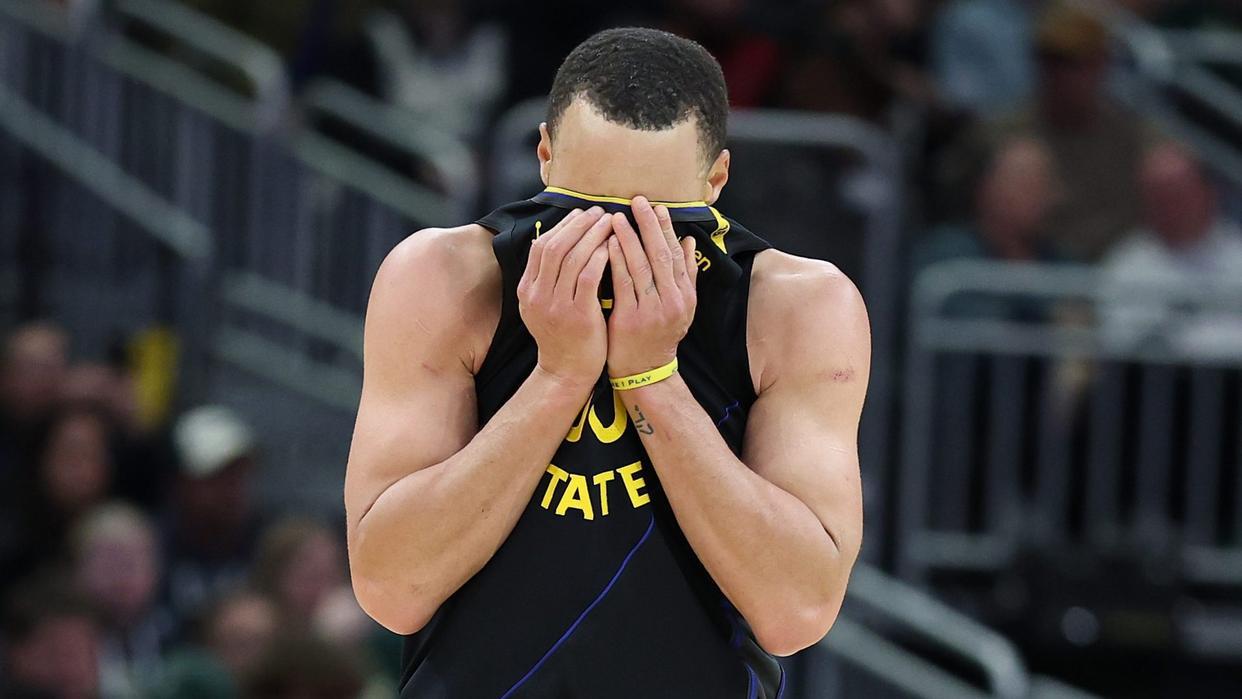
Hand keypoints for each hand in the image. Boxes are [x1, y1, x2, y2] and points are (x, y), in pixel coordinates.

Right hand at [518, 207, 612, 389]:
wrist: (567, 372)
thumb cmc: (564, 335)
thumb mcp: (545, 305)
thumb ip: (548, 278)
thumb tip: (560, 240)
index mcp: (527, 290)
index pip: (541, 246)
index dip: (564, 226)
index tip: (583, 214)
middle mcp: (536, 296)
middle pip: (555, 246)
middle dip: (579, 225)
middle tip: (600, 212)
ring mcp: (555, 306)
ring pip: (571, 258)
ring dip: (592, 236)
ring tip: (611, 223)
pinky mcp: (576, 316)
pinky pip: (587, 278)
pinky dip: (599, 258)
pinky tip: (612, 247)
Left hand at [606, 196, 698, 378]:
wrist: (644, 372)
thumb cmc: (658, 335)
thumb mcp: (680, 307)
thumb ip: (685, 275)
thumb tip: (688, 242)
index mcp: (684, 295)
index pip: (676, 254)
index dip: (666, 229)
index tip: (657, 207)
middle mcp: (672, 301)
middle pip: (660, 254)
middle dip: (649, 225)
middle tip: (638, 201)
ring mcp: (652, 310)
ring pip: (640, 266)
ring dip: (628, 238)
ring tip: (617, 217)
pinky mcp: (630, 319)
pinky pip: (622, 283)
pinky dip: (615, 260)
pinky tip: (607, 244)